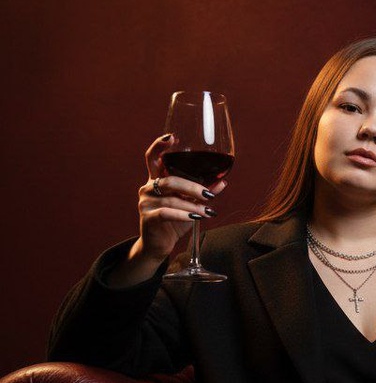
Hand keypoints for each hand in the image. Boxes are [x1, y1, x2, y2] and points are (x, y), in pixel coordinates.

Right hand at [135, 133, 227, 264]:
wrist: (158, 245)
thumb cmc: (174, 221)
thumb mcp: (190, 205)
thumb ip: (203, 192)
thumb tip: (223, 182)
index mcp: (156, 180)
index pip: (152, 157)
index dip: (159, 145)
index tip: (172, 137)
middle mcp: (148, 188)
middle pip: (169, 179)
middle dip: (192, 186)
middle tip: (209, 194)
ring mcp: (145, 202)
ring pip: (171, 198)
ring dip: (192, 204)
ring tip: (208, 211)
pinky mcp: (147, 218)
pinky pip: (166, 212)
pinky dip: (184, 214)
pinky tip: (196, 217)